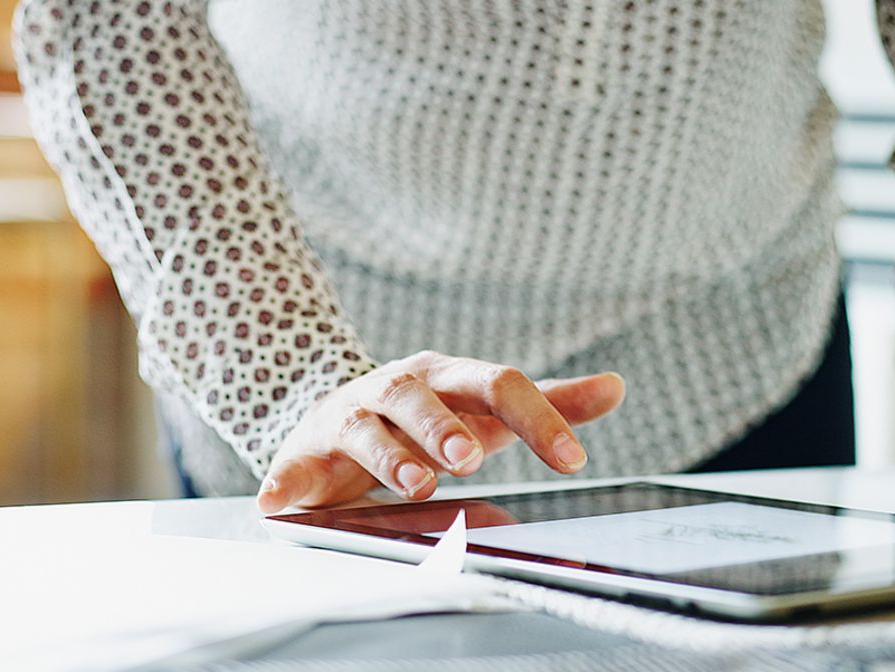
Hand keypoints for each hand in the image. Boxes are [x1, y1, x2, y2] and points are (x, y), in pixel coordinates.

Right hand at [256, 350, 625, 512]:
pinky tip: (278, 503)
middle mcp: (394, 390)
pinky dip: (285, 486)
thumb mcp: (486, 409)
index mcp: (445, 378)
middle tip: (471, 456)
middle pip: (419, 396)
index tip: (572, 458)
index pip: (496, 385)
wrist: (333, 416)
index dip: (537, 419)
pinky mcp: (305, 454)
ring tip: (418, 482)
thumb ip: (550, 403)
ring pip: (366, 428)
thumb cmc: (425, 419)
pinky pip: (293, 467)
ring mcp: (348, 419)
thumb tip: (616, 386)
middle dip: (443, 425)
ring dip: (389, 454)